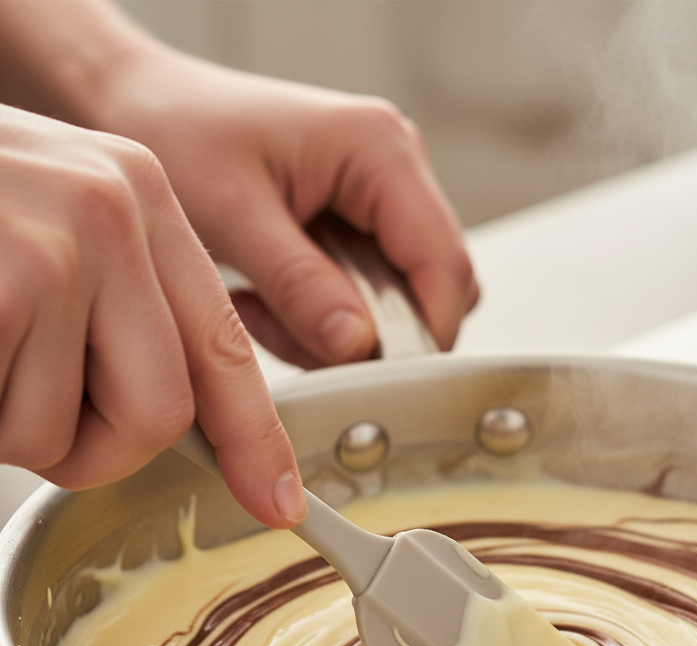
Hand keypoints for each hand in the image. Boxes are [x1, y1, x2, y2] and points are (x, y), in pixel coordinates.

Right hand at [0, 103, 305, 528]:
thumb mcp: (49, 231)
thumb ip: (122, 310)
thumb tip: (186, 419)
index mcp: (142, 199)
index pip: (225, 347)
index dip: (255, 439)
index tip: (278, 500)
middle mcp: (117, 209)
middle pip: (165, 414)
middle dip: (91, 445)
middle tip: (18, 401)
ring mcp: (60, 242)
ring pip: (73, 434)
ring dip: (7, 426)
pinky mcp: (7, 280)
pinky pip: (15, 426)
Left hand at [92, 45, 479, 366]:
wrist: (142, 105)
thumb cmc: (178, 132)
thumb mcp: (233, 214)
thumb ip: (300, 283)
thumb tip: (360, 345)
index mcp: (380, 150)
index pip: (444, 267)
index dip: (423, 336)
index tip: (373, 379)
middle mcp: (396, 170)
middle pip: (432, 290)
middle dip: (373, 335)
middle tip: (297, 338)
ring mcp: (382, 199)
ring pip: (402, 302)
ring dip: (341, 330)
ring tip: (267, 309)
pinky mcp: (360, 225)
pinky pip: (368, 298)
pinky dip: (323, 318)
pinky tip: (271, 299)